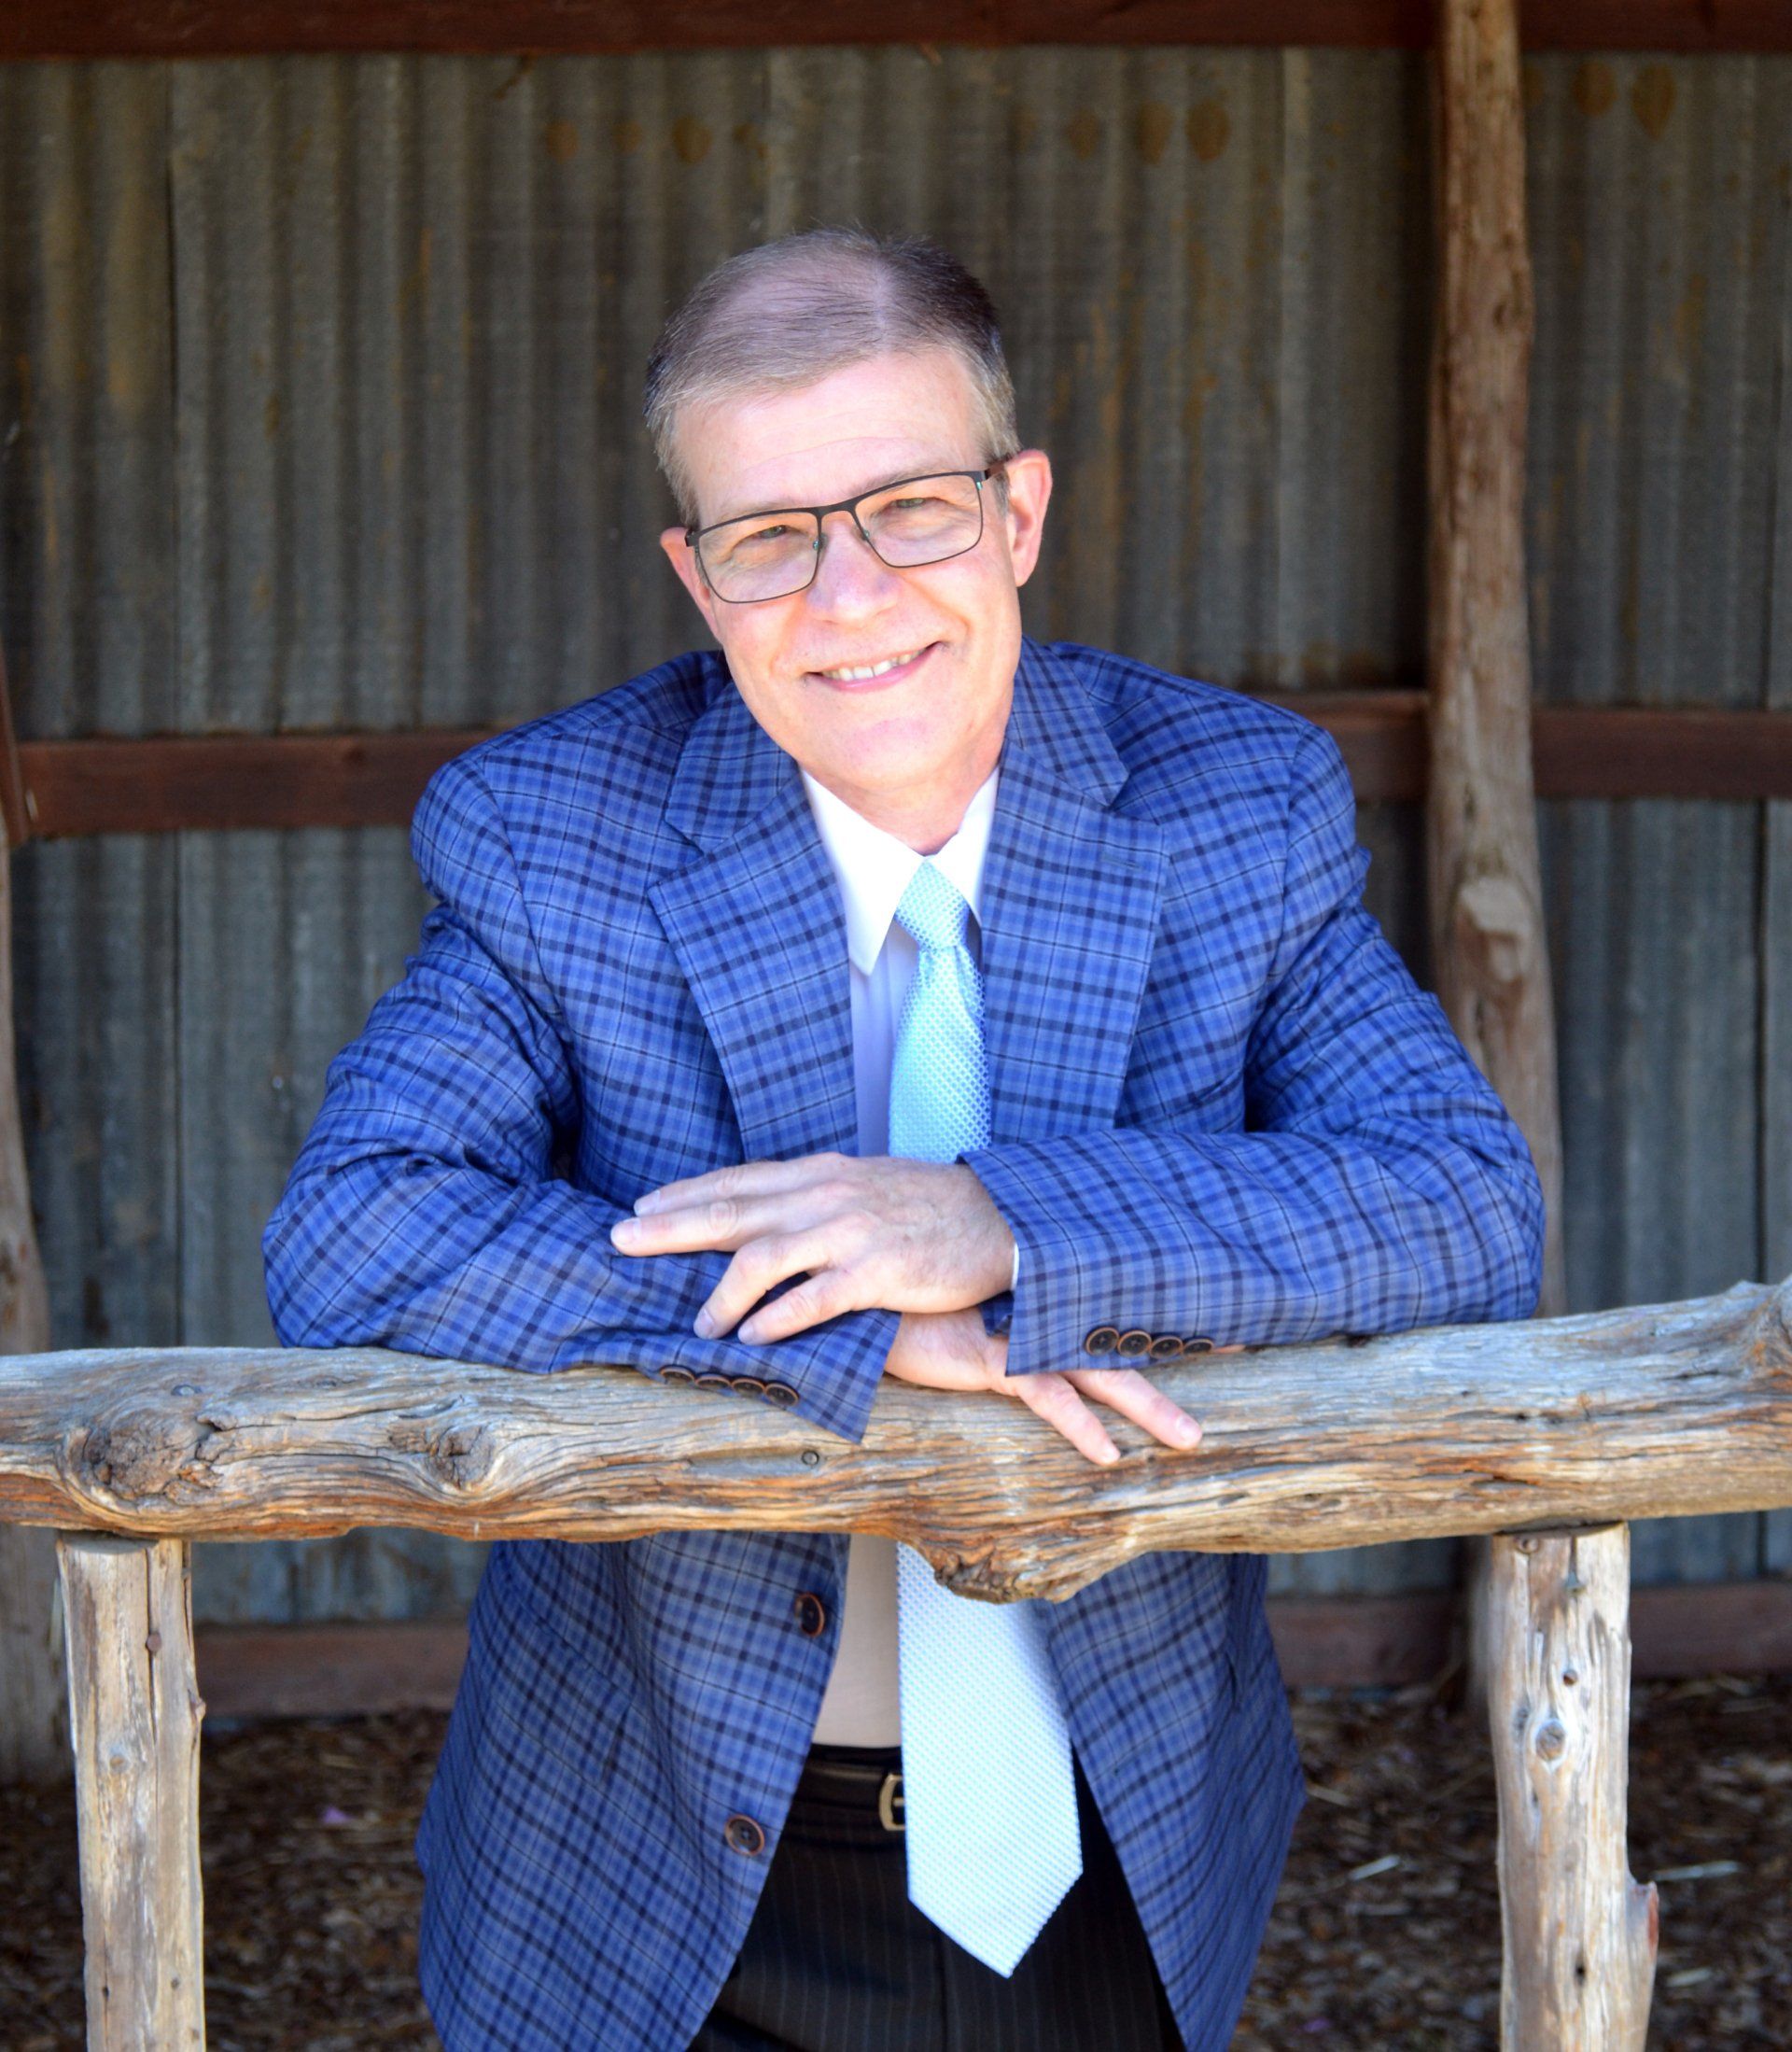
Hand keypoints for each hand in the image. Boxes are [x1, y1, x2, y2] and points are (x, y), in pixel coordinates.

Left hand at [610, 1153, 1015, 1344]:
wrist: (1005, 1219)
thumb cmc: (934, 1208)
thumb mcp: (868, 1185)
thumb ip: (818, 1196)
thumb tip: (770, 1211)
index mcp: (823, 1173)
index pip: (740, 1181)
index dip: (686, 1193)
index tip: (639, 1207)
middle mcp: (828, 1196)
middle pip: (734, 1211)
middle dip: (671, 1227)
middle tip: (620, 1240)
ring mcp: (852, 1233)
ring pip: (765, 1257)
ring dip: (723, 1292)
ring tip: (696, 1322)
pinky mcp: (878, 1273)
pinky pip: (816, 1298)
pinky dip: (778, 1319)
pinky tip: (752, 1338)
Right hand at [883, 1309, 1204, 1467]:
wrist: (861, 1291)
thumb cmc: (912, 1299)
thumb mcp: (970, 1303)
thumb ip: (1007, 1310)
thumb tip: (1033, 1316)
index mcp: (1042, 1294)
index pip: (1116, 1301)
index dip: (1168, 1309)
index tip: (1220, 1315)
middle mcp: (1040, 1310)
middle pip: (1127, 1330)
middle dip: (1186, 1344)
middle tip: (1244, 1349)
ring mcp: (1020, 1334)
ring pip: (1101, 1372)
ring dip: (1148, 1406)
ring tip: (1191, 1438)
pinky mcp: (990, 1358)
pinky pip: (1044, 1395)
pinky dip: (1078, 1425)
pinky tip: (1106, 1453)